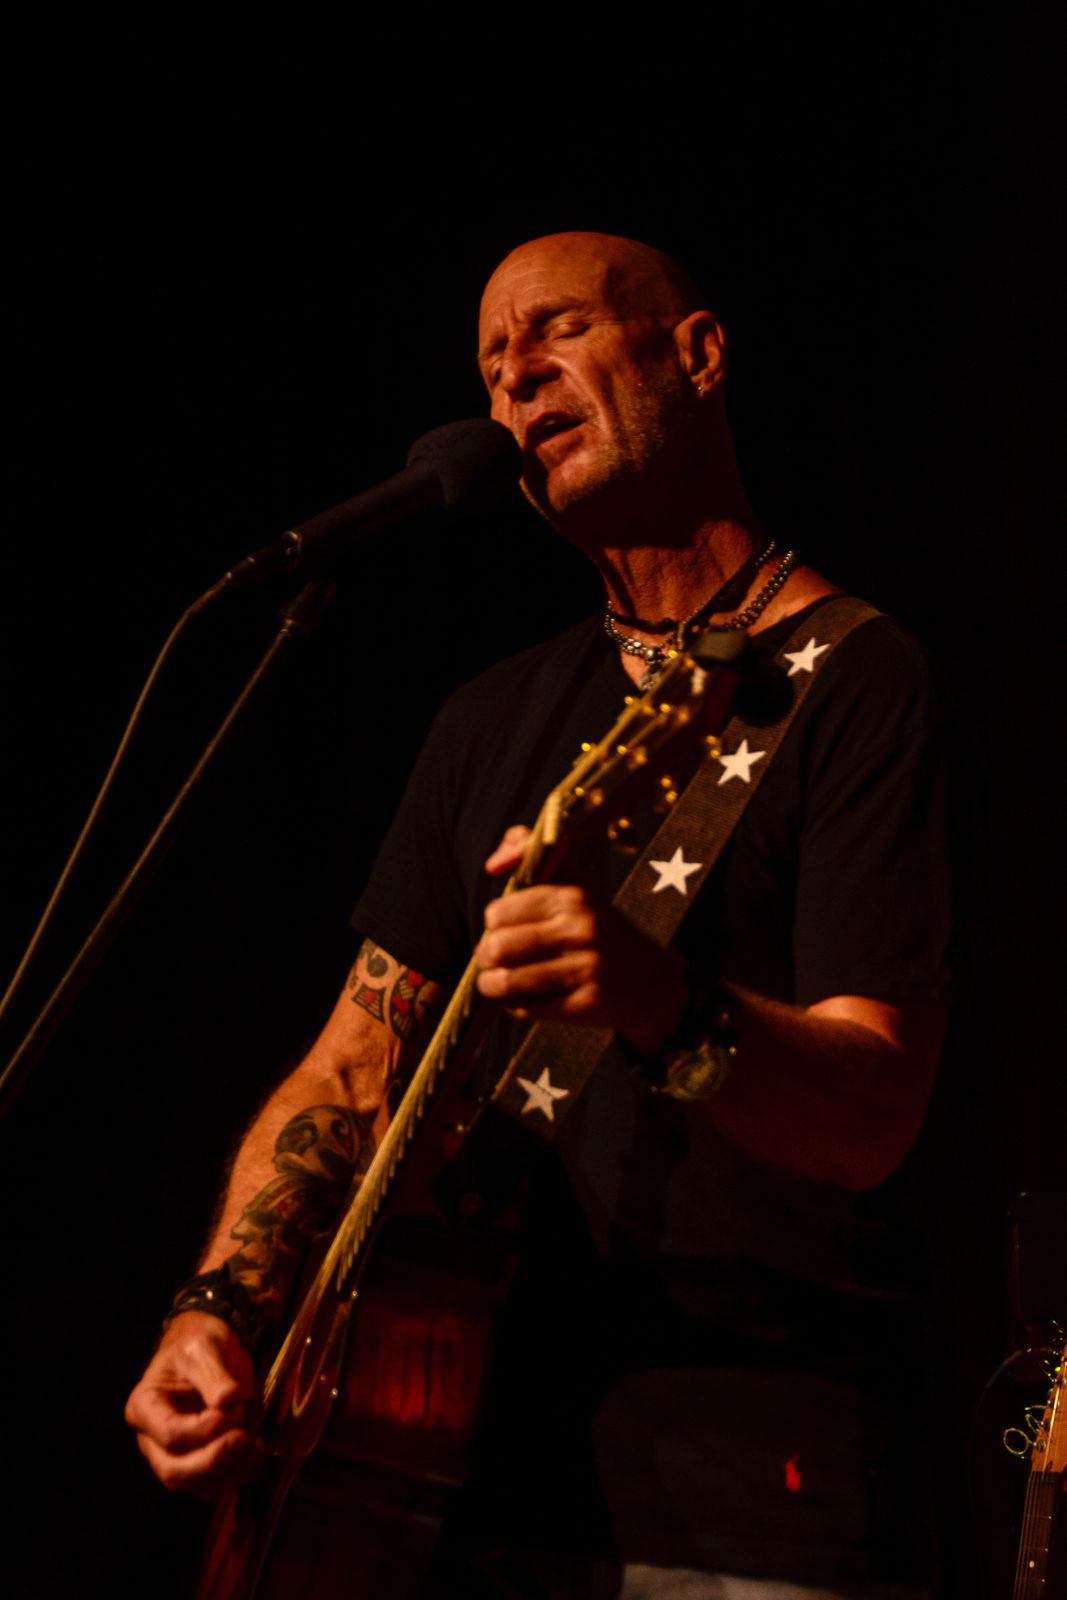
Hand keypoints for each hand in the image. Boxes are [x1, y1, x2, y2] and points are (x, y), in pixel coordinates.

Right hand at [124, 1311, 265, 1496]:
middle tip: (245, 1437)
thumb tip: (228, 1399)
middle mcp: (153, 1441)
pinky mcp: (200, 1464)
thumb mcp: (203, 1346)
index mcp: (145, 1408)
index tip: (236, 1404)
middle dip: (215, 1460)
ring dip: (231, 1471)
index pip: (171, 1435)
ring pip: (197, 1486)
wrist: (212, 1349)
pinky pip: (217, 1485)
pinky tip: (259, 1452)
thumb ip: (213, 1373)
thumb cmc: (198, 1343)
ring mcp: (176, 1456)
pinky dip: (242, 1475)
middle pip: (175, 1472)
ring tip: (257, 1444)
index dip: (206, 1428)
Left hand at [476, 827, 688, 1054]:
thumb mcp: (575, 887)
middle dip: (485, 957)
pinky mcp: (586, 1004)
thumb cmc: (599, 930)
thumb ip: (531, 857)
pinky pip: (527, 1008)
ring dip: (491, 985)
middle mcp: (582, 929)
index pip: (499, 912)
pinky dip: (515, 1005)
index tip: (501, 929)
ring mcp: (587, 968)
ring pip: (507, 981)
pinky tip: (523, 998)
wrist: (652, 982)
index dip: (492, 924)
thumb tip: (492, 864)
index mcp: (573, 897)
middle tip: (491, 960)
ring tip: (495, 982)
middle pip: (498, 947)